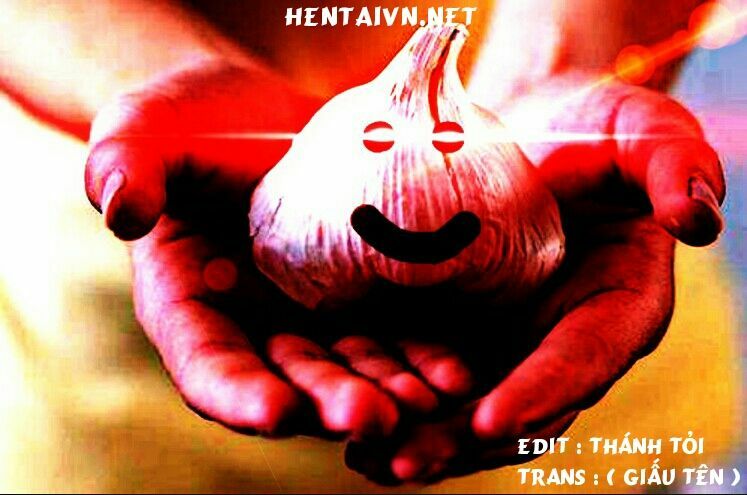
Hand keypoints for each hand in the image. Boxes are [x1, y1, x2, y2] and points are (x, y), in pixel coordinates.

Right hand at [84, 58, 477, 438]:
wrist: (264, 112)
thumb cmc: (194, 120)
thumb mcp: (147, 129)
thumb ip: (126, 165)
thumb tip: (121, 208)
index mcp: (193, 307)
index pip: (208, 366)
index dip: (239, 395)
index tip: (276, 412)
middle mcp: (257, 327)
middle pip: (292, 382)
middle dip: (330, 403)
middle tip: (371, 418)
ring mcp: (316, 316)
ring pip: (352, 370)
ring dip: (389, 393)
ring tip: (428, 401)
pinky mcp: (366, 296)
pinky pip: (397, 337)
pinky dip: (424, 359)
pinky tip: (456, 372)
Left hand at [344, 70, 725, 482]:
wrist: (526, 126)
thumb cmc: (588, 128)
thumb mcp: (637, 131)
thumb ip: (673, 165)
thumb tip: (696, 217)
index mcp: (615, 304)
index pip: (586, 359)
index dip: (545, 392)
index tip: (496, 420)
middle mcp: (560, 338)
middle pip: (521, 405)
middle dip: (466, 438)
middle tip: (410, 463)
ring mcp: (509, 339)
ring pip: (470, 406)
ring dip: (422, 437)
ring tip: (368, 460)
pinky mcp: (461, 327)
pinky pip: (430, 378)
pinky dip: (396, 402)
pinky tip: (347, 419)